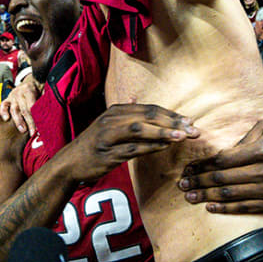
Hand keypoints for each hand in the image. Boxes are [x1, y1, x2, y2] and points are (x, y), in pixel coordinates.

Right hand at [0, 81, 40, 134]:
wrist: (30, 81)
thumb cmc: (38, 89)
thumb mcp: (43, 90)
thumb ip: (45, 100)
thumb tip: (52, 112)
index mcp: (29, 90)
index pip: (32, 105)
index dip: (36, 116)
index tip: (40, 126)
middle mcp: (19, 93)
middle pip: (24, 110)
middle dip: (29, 122)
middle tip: (32, 132)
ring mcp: (12, 96)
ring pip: (14, 109)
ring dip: (18, 121)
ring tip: (22, 130)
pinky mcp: (7, 99)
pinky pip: (3, 105)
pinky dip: (3, 112)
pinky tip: (6, 119)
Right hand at [55, 104, 198, 183]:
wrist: (70, 162)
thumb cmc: (93, 144)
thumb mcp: (106, 124)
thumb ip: (124, 113)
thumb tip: (136, 99)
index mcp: (115, 111)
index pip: (148, 109)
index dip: (170, 114)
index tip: (189, 120)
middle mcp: (112, 120)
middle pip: (147, 116)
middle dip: (172, 122)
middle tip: (192, 129)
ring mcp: (109, 136)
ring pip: (140, 130)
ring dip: (163, 133)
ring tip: (182, 137)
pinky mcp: (108, 153)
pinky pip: (132, 149)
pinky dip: (150, 147)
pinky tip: (164, 148)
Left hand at [179, 120, 262, 213]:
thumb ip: (244, 135)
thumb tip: (224, 149)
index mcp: (259, 150)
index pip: (222, 159)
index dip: (202, 165)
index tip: (188, 168)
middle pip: (222, 178)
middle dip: (198, 181)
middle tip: (182, 184)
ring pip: (230, 194)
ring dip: (206, 196)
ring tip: (190, 196)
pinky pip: (243, 207)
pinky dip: (225, 208)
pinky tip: (210, 206)